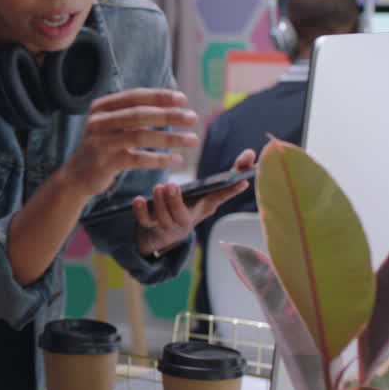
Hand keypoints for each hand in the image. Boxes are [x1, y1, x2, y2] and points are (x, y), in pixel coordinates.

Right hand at [61, 88, 198, 197]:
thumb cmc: (102, 147)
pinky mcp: (105, 163)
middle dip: (169, 115)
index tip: (183, 99)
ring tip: (192, 140)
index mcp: (101, 107)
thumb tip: (171, 104)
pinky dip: (160, 159)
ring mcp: (101, 143)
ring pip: (141, 136)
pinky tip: (177, 160)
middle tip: (192, 117)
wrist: (76, 176)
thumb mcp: (111, 125)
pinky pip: (139, 159)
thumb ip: (132, 114)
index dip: (160, 96)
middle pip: (139, 115)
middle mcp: (99, 122)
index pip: (135, 96)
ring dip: (170, 138)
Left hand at [134, 148, 255, 255]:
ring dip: (159, 204)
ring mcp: (167, 224)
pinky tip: (138, 199)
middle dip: (176, 202)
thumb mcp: (207, 192)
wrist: (165, 233)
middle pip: (182, 216)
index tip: (243, 181)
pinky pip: (144, 222)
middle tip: (172, 185)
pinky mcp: (150, 225)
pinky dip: (141, 211)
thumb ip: (227, 175)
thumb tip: (250, 155)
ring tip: (158, 187)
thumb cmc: (189, 206)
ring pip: (162, 219)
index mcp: (203, 207)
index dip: (231, 190)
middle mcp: (186, 218)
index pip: (219, 197)